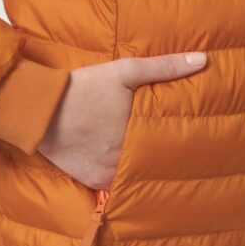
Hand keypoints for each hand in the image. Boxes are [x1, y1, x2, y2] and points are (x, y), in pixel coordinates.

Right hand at [37, 52, 206, 189]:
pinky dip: (120, 178)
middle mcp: (126, 159)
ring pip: (134, 176)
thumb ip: (165, 67)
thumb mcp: (125, 71)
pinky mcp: (91, 180)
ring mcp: (107, 173)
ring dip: (141, 169)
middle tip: (175, 154)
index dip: (179, 143)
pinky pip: (113, 185)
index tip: (191, 141)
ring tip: (152, 163)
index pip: (171, 146)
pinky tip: (126, 170)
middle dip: (161, 157)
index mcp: (138, 135)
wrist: (42, 109)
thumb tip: (202, 60)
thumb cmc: (85, 88)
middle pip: (152, 163)